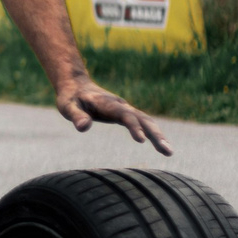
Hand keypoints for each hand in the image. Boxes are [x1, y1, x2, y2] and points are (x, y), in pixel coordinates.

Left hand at [53, 75, 172, 156]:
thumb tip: (83, 127)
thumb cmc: (70, 97)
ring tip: (169, 152)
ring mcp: (125, 109)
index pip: (124, 115)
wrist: (76, 85)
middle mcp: (121, 105)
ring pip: (146, 121)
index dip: (133, 126)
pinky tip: (161, 146)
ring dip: (158, 135)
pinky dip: (153, 133)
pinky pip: (143, 123)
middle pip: (142, 118)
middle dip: (155, 134)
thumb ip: (76, 116)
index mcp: (107, 103)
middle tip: (167, 151)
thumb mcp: (67, 106)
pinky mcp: (125, 114)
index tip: (141, 141)